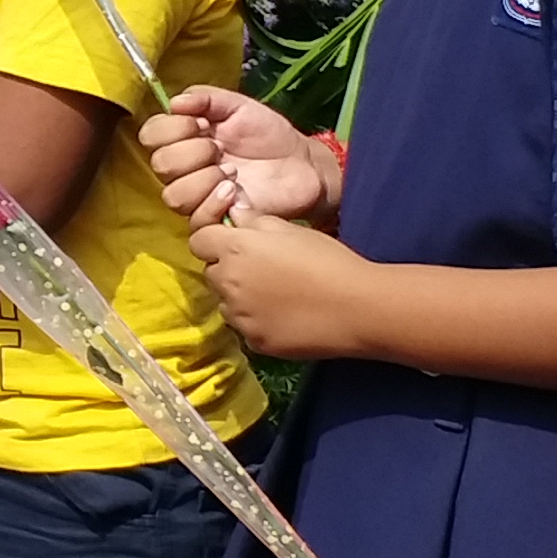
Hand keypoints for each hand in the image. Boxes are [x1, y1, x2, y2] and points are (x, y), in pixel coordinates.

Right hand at [141, 86, 337, 227]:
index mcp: (183, 138)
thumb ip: (205, 98)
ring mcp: (197, 196)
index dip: (173, 128)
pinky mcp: (215, 220)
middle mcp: (183, 169)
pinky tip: (236, 192)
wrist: (302, 164)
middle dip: (193, 152)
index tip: (205, 124)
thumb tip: (174, 103)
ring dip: (203, 179)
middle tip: (222, 148)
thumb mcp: (237, 105)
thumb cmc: (268, 134)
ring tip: (232, 172)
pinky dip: (214, 202)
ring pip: (173, 195)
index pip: (150, 135)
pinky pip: (196, 219)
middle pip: (160, 165)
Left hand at [191, 208, 373, 358]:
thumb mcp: (292, 229)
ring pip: (226, 303)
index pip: (199, 240)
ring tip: (275, 295)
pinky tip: (285, 316)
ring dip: (240, 297)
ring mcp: (239, 317)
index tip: (234, 241)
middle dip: (228, 268)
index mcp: (235, 250)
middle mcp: (228, 284)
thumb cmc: (328, 260)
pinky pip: (245, 327)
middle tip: (261, 268)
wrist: (357, 308)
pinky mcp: (254, 342)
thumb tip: (234, 216)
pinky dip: (257, 321)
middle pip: (212, 273)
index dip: (215, 239)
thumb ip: (255, 222)